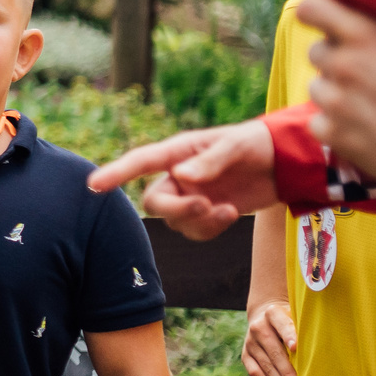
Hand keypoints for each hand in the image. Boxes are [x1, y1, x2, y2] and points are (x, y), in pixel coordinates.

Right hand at [86, 120, 275, 238]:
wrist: (283, 163)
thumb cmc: (257, 143)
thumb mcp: (237, 146)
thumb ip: (210, 161)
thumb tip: (182, 177)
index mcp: (179, 151)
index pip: (140, 162)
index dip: (115, 173)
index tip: (92, 185)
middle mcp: (177, 175)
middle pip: (154, 202)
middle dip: (177, 210)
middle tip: (205, 207)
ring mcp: (190, 196)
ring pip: (175, 222)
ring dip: (200, 222)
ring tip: (228, 210)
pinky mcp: (205, 213)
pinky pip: (194, 231)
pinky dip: (210, 229)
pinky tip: (229, 214)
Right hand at [243, 299, 297, 375]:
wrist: (263, 317)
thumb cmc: (289, 321)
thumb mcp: (296, 317)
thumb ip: (303, 328)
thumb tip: (318, 350)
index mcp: (273, 313)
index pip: (281, 324)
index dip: (288, 335)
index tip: (296, 348)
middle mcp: (258, 326)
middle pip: (274, 350)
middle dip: (286, 370)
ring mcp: (250, 341)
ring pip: (265, 364)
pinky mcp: (245, 354)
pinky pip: (254, 371)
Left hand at [297, 0, 375, 198]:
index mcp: (367, 35)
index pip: (313, 7)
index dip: (317, 11)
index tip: (327, 18)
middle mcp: (344, 65)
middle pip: (318, 50)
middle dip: (338, 56)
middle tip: (366, 69)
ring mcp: (336, 103)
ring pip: (318, 86)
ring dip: (337, 91)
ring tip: (371, 102)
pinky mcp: (335, 136)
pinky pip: (318, 122)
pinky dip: (335, 124)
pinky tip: (363, 126)